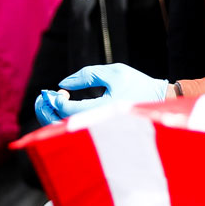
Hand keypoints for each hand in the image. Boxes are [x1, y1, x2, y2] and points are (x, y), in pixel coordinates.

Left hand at [33, 64, 169, 124]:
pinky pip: (75, 130)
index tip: (55, 91)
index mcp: (103, 111)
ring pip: (66, 132)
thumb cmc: (138, 84)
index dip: (55, 100)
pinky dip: (64, 120)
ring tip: (53, 101)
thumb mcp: (114, 72)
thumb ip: (87, 75)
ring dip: (53, 117)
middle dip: (47, 111)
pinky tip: (65, 107)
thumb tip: (62, 84)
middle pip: (61, 127)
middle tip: (45, 97)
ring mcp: (99, 131)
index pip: (68, 111)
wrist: (159, 101)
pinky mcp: (100, 133)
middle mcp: (99, 125)